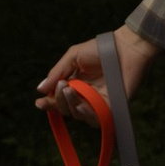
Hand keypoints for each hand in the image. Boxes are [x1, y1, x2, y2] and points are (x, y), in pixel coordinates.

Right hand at [36, 24, 156, 111]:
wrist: (125, 47)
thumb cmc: (99, 49)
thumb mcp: (73, 56)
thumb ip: (57, 72)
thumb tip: (40, 89)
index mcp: (75, 85)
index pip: (59, 100)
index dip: (49, 104)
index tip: (39, 103)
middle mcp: (85, 97)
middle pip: (67, 110)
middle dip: (59, 102)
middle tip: (62, 87)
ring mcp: (98, 103)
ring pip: (79, 115)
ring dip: (71, 106)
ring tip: (70, 90)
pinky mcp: (111, 107)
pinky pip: (96, 118)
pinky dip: (87, 115)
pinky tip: (81, 106)